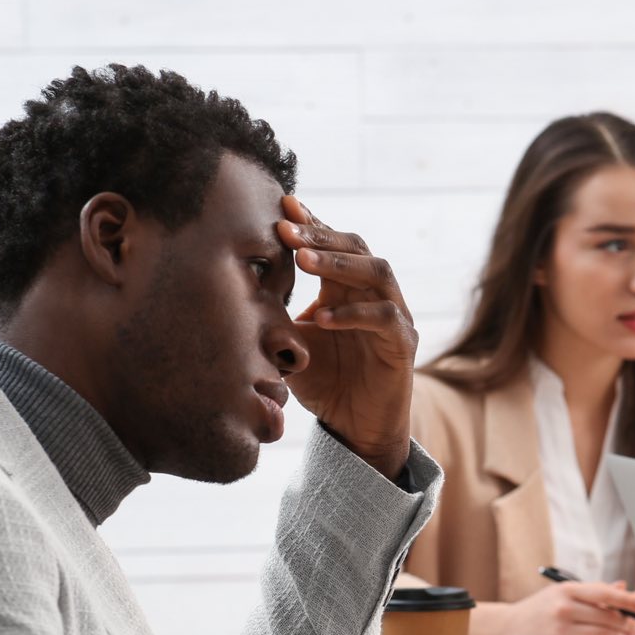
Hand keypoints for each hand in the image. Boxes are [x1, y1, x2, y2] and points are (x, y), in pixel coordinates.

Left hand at [276, 195, 415, 477]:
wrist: (355, 428)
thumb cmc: (324, 383)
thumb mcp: (291, 344)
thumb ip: (274, 316)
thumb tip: (231, 288)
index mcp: (346, 288)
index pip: (333, 244)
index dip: (311, 224)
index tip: (283, 206)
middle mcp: (374, 294)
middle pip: (357, 247)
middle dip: (321, 236)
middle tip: (287, 229)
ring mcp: (394, 316)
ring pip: (377, 272)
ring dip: (339, 263)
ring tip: (304, 261)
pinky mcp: (403, 345)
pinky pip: (386, 317)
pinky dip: (354, 314)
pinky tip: (321, 317)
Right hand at [489, 581, 634, 634]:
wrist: (509, 628)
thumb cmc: (539, 608)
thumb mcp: (562, 592)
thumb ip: (593, 591)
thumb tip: (621, 589)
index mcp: (567, 590)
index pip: (606, 595)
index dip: (629, 601)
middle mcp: (564, 609)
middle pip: (608, 618)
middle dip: (629, 624)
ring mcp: (562, 631)